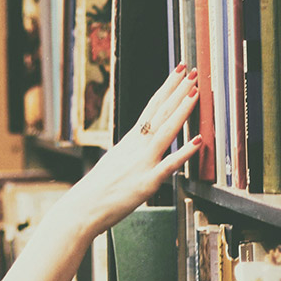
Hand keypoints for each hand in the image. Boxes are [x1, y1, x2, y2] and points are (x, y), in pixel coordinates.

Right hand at [64, 64, 201, 235]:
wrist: (82, 208)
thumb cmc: (97, 190)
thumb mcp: (115, 162)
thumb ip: (132, 152)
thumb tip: (141, 144)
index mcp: (130, 141)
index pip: (152, 107)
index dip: (167, 88)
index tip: (179, 72)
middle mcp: (137, 147)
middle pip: (160, 113)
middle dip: (178, 91)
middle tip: (193, 72)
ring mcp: (142, 163)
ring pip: (165, 131)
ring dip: (181, 110)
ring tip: (196, 92)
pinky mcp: (147, 183)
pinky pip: (169, 165)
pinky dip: (184, 152)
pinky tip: (198, 141)